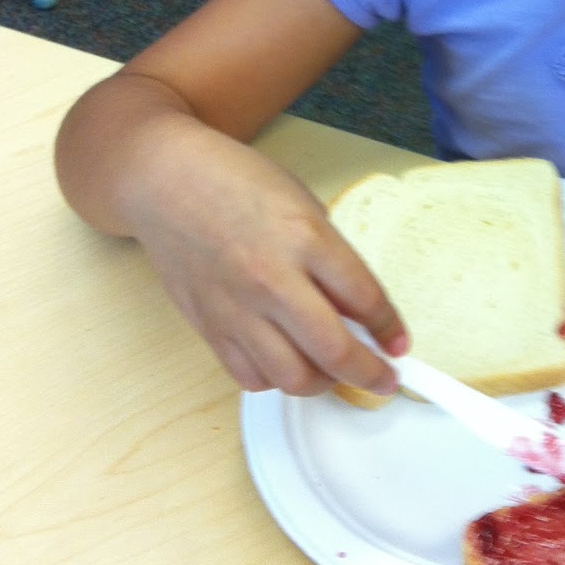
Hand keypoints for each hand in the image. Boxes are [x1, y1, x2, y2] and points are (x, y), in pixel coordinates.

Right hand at [120, 117, 407, 396]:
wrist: (165, 180)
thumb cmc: (236, 182)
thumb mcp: (303, 204)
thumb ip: (331, 258)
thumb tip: (358, 310)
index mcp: (306, 238)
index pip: (365, 299)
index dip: (389, 329)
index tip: (398, 345)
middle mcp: (272, 279)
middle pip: (334, 351)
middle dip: (369, 374)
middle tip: (383, 379)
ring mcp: (237, 308)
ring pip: (292, 377)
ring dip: (324, 384)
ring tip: (334, 373)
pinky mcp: (208, 326)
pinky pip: (249, 376)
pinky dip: (275, 380)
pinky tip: (287, 363)